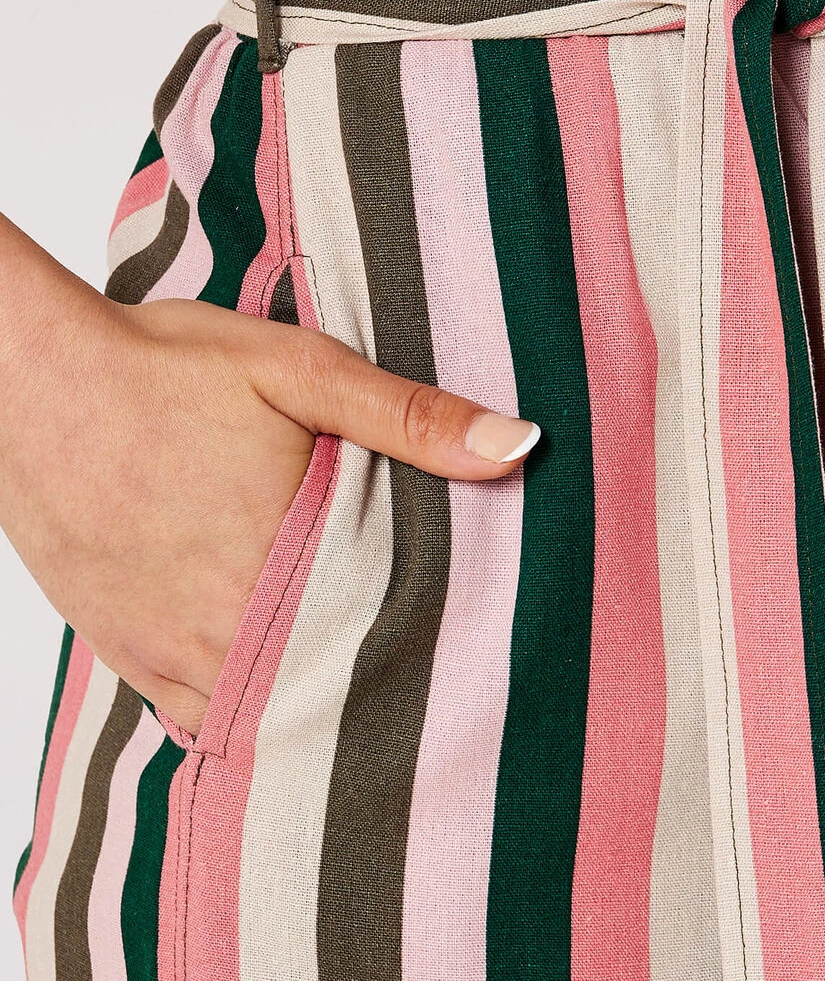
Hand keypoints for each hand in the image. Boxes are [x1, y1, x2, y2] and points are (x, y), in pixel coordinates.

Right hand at [0, 216, 537, 736]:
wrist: (28, 384)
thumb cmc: (161, 368)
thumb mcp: (299, 369)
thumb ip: (410, 416)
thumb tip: (519, 446)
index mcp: (284, 561)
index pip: (390, 638)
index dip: (436, 644)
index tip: (472, 642)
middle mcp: (226, 625)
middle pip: (330, 684)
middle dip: (380, 678)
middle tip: (431, 666)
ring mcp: (168, 649)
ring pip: (265, 712)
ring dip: (313, 697)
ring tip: (363, 678)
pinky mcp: (124, 650)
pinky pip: (197, 714)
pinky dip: (243, 708)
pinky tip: (275, 679)